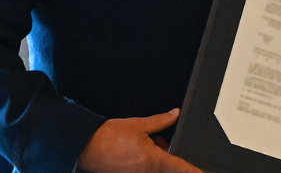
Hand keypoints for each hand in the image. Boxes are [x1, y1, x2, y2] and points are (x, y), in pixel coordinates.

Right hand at [77, 109, 202, 172]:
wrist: (85, 147)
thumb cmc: (109, 137)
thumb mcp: (138, 125)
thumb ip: (160, 121)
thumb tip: (175, 114)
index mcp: (153, 160)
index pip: (181, 168)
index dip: (195, 171)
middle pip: (169, 169)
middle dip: (170, 159)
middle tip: (159, 142)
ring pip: (157, 169)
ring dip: (158, 160)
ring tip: (149, 144)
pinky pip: (146, 171)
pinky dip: (148, 163)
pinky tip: (140, 151)